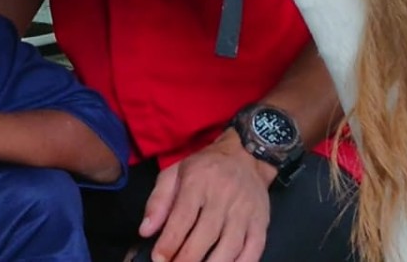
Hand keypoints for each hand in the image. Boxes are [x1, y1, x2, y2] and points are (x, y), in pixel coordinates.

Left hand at [140, 130, 276, 261]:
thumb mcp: (175, 173)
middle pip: (206, 235)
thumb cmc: (205, 168)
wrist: (246, 155)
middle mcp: (223, 196)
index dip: (169, 242)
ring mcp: (245, 211)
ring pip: (230, 246)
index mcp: (198, 182)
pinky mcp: (261, 222)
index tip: (159, 259)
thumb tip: (145, 231)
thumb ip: (158, 201)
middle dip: (187, 259)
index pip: (183, 218)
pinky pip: (253, 250)